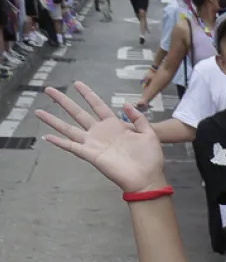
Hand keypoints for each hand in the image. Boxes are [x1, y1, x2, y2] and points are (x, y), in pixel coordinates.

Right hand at [35, 82, 164, 192]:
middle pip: (78, 113)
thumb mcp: (149, 133)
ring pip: (69, 128)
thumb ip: (138, 118)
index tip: (77, 83)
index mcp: (115, 125)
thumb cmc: (150, 158)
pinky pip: (71, 147)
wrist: (147, 178)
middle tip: (49, 90)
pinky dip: (59, 142)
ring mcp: (94, 143)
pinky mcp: (90, 155)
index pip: (98, 105)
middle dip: (63, 101)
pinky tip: (47, 137)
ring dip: (53, 120)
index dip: (88, 94)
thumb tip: (126, 103)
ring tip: (38, 111)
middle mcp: (101, 132)